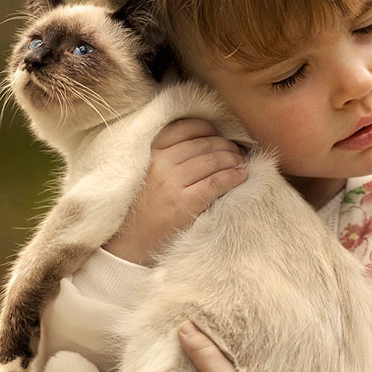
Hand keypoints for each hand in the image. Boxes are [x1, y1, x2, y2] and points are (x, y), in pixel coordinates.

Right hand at [103, 119, 246, 264]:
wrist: (129, 243)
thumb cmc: (143, 207)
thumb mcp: (147, 173)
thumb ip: (168, 155)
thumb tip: (208, 141)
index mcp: (150, 152)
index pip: (184, 128)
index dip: (207, 128)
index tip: (219, 134)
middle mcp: (160, 163)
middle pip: (203, 143)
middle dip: (226, 145)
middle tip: (238, 151)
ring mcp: (172, 183)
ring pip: (213, 160)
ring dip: (233, 159)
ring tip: (242, 162)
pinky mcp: (184, 203)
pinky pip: (216, 182)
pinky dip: (233, 177)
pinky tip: (241, 177)